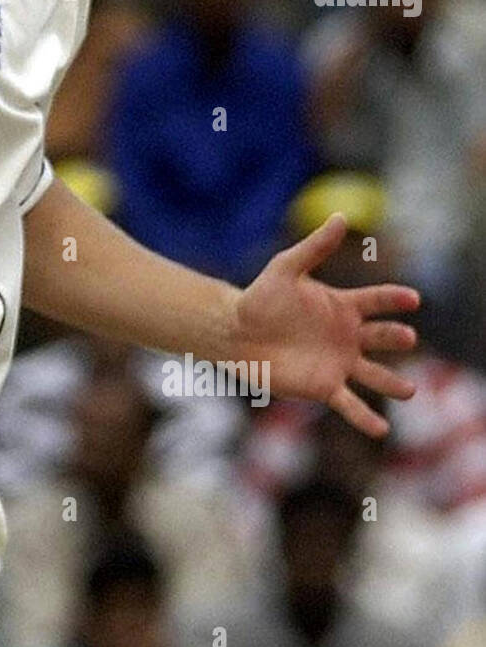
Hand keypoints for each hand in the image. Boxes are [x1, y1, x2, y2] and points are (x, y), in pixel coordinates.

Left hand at [232, 215, 418, 436]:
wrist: (235, 333)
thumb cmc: (260, 298)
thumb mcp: (286, 268)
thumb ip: (315, 247)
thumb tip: (340, 216)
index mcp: (343, 306)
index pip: (377, 301)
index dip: (394, 299)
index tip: (412, 298)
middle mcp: (348, 336)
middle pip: (382, 337)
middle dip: (396, 338)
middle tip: (407, 338)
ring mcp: (340, 363)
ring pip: (375, 376)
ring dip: (393, 383)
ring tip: (409, 390)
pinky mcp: (325, 387)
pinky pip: (350, 405)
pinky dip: (366, 417)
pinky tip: (382, 430)